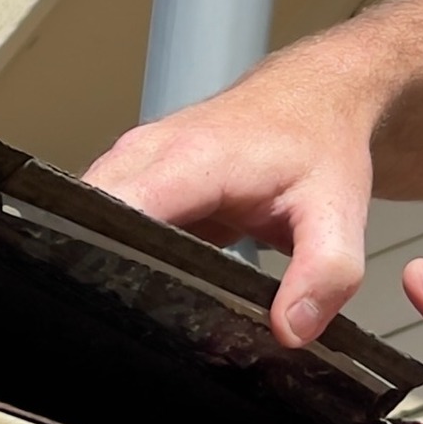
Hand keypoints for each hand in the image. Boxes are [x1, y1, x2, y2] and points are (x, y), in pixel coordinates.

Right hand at [84, 29, 389, 346]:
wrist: (319, 94)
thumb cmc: (322, 141)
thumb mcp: (340, 212)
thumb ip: (325, 274)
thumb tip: (291, 329)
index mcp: (190, 160)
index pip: (110, 215)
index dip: (100, 266)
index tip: (110, 312)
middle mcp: (146, 155)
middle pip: (83, 225)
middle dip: (90, 277)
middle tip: (120, 329)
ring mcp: (133, 163)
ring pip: (86, 224)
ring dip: (98, 267)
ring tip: (130, 312)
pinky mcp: (135, 178)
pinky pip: (105, 220)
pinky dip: (116, 253)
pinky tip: (145, 285)